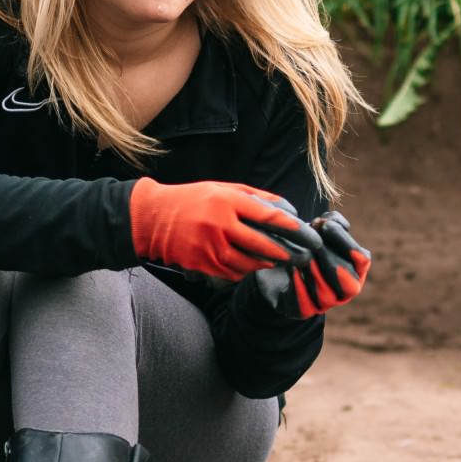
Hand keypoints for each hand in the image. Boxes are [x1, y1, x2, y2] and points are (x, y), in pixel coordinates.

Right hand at [129, 178, 319, 280]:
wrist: (152, 219)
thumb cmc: (193, 200)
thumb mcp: (222, 189)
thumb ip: (255, 197)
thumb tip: (287, 209)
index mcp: (227, 201)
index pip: (267, 215)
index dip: (291, 227)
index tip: (307, 234)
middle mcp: (220, 224)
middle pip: (262, 244)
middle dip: (286, 253)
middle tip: (302, 257)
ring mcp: (210, 246)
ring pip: (249, 263)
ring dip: (267, 264)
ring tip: (278, 262)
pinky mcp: (202, 263)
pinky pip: (233, 272)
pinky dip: (246, 271)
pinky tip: (252, 266)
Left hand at [251, 211, 370, 317]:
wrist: (277, 268)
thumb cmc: (306, 245)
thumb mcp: (321, 229)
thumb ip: (333, 222)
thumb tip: (333, 221)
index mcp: (357, 269)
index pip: (362, 260)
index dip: (345, 242)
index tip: (325, 224)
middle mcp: (346, 290)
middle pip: (347, 279)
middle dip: (327, 255)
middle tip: (310, 239)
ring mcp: (327, 304)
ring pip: (326, 294)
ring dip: (313, 269)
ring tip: (300, 251)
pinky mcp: (304, 311)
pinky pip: (304, 303)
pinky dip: (298, 284)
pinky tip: (290, 267)